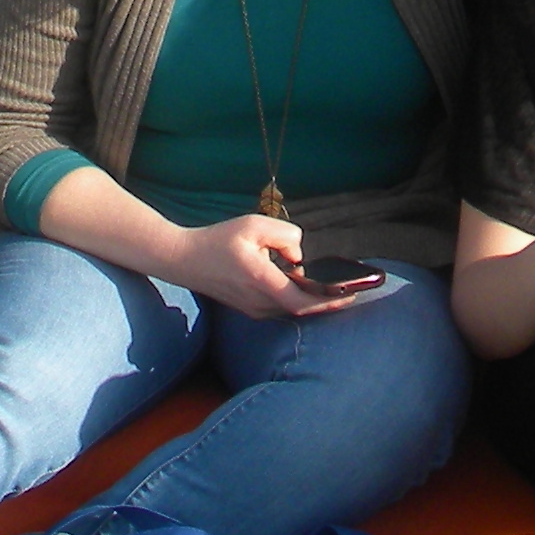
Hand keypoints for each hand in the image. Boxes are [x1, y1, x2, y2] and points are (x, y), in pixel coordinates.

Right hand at [173, 213, 364, 318]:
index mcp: (261, 282)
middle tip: (352, 292)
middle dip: (329, 302)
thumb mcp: (253, 225)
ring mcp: (253, 309)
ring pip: (292, 309)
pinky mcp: (249, 309)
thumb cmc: (217, 240)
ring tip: (334, 288)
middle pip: (302, 308)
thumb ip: (285, 236)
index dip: (330, 300)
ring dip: (313, 301)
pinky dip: (297, 299)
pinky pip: (280, 307)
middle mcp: (259, 302)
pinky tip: (306, 287)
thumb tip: (299, 256)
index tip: (351, 293)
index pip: (303, 301)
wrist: (182, 260)